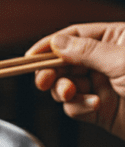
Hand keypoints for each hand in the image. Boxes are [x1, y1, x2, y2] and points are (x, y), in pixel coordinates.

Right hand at [26, 22, 124, 139]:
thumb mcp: (121, 61)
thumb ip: (85, 50)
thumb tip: (56, 42)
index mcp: (116, 40)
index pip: (75, 35)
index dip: (50, 44)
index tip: (30, 56)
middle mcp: (107, 62)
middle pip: (65, 61)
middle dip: (52, 71)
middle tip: (42, 81)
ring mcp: (103, 86)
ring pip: (66, 84)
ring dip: (63, 90)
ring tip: (70, 94)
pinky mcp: (100, 110)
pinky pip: (75, 106)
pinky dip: (77, 107)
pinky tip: (92, 108)